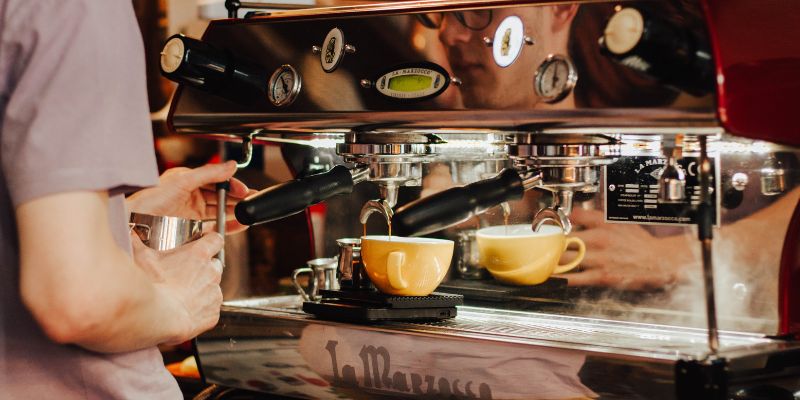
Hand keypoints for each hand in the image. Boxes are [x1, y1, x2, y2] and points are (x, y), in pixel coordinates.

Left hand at [127, 161, 252, 234]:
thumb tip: (231, 165)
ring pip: (219, 212)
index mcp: (188, 181)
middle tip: (252, 201)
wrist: (134, 223)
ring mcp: (192, 214)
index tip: (244, 190)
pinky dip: (228, 227)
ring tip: (248, 214)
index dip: (232, 185)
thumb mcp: (182, 180)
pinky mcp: (191, 229)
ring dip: (235, 213)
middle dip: (237, 198)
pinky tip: (238, 225)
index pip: (217, 180)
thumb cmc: (150, 200)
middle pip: (220, 197)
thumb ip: (209, 173)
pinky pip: (214, 228)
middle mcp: (191, 196)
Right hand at [131, 231, 223, 342]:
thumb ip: (138, 243)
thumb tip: (131, 235)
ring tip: (181, 295)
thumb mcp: (141, 257)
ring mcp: (214, 294)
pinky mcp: (213, 314)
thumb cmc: (151, 287)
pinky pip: (210, 310)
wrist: (156, 318)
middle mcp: (211, 273)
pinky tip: (185, 312)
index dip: (210, 241)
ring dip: (202, 290)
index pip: (215, 240)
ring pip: (213, 288)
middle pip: (214, 265)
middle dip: (204, 268)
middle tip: (185, 274)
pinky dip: (201, 310)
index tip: (205, 243)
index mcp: (199, 255)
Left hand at [556, 208, 695, 290]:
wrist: (659, 262)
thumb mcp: (619, 222)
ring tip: (544, 262)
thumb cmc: (639, 243)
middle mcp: (599, 238)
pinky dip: (561, 279)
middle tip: (543, 247)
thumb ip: (597, 217)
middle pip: (564, 239)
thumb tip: (576, 212)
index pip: (573, 216)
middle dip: (552, 244)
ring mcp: (599, 258)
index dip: (559, 221)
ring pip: (565, 258)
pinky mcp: (601, 276)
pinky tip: (553, 278)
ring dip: (553, 261)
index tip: (551, 225)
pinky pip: (574, 278)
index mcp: (603, 222)